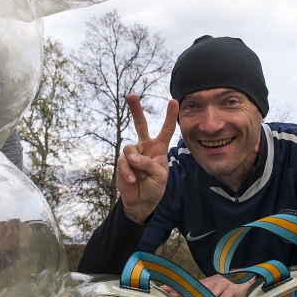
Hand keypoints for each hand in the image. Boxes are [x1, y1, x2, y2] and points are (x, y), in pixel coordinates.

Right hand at [117, 94, 178, 222]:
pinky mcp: (122, 162)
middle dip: (136, 110)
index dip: (170, 116)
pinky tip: (134, 180)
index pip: (166, 130)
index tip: (173, 101)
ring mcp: (133, 154)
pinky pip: (124, 162)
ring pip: (130, 148)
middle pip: (140, 124)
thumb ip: (149, 164)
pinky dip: (129, 172)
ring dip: (136, 164)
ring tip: (141, 176)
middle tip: (131, 95)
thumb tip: (132, 157)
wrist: (141, 201)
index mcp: (159, 148)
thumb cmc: (155, 187)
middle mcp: (145, 147)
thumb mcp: (160, 176)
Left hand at [162, 275, 252, 296]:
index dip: (174, 289)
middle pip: (194, 291)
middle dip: (181, 294)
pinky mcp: (231, 290)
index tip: (162, 290)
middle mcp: (210, 285)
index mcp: (203, 286)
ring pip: (208, 296)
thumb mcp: (212, 293)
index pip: (187, 288)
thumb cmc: (225, 288)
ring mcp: (220, 287)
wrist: (244, 277)